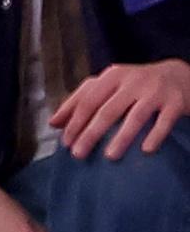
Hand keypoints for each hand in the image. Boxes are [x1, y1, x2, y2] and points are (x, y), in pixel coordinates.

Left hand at [52, 59, 189, 159]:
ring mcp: (155, 91)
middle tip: (78, 154)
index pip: (88, 100)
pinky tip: (146, 150)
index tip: (65, 142)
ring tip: (109, 156)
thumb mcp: (109, 85)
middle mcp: (132, 81)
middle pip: (107, 110)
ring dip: (121, 137)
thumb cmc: (136, 84)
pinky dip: (155, 135)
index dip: (75, 121)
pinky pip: (164, 122)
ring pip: (135, 117)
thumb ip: (82, 100)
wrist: (180, 75)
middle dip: (90, 133)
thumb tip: (54, 123)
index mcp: (112, 76)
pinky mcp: (175, 102)